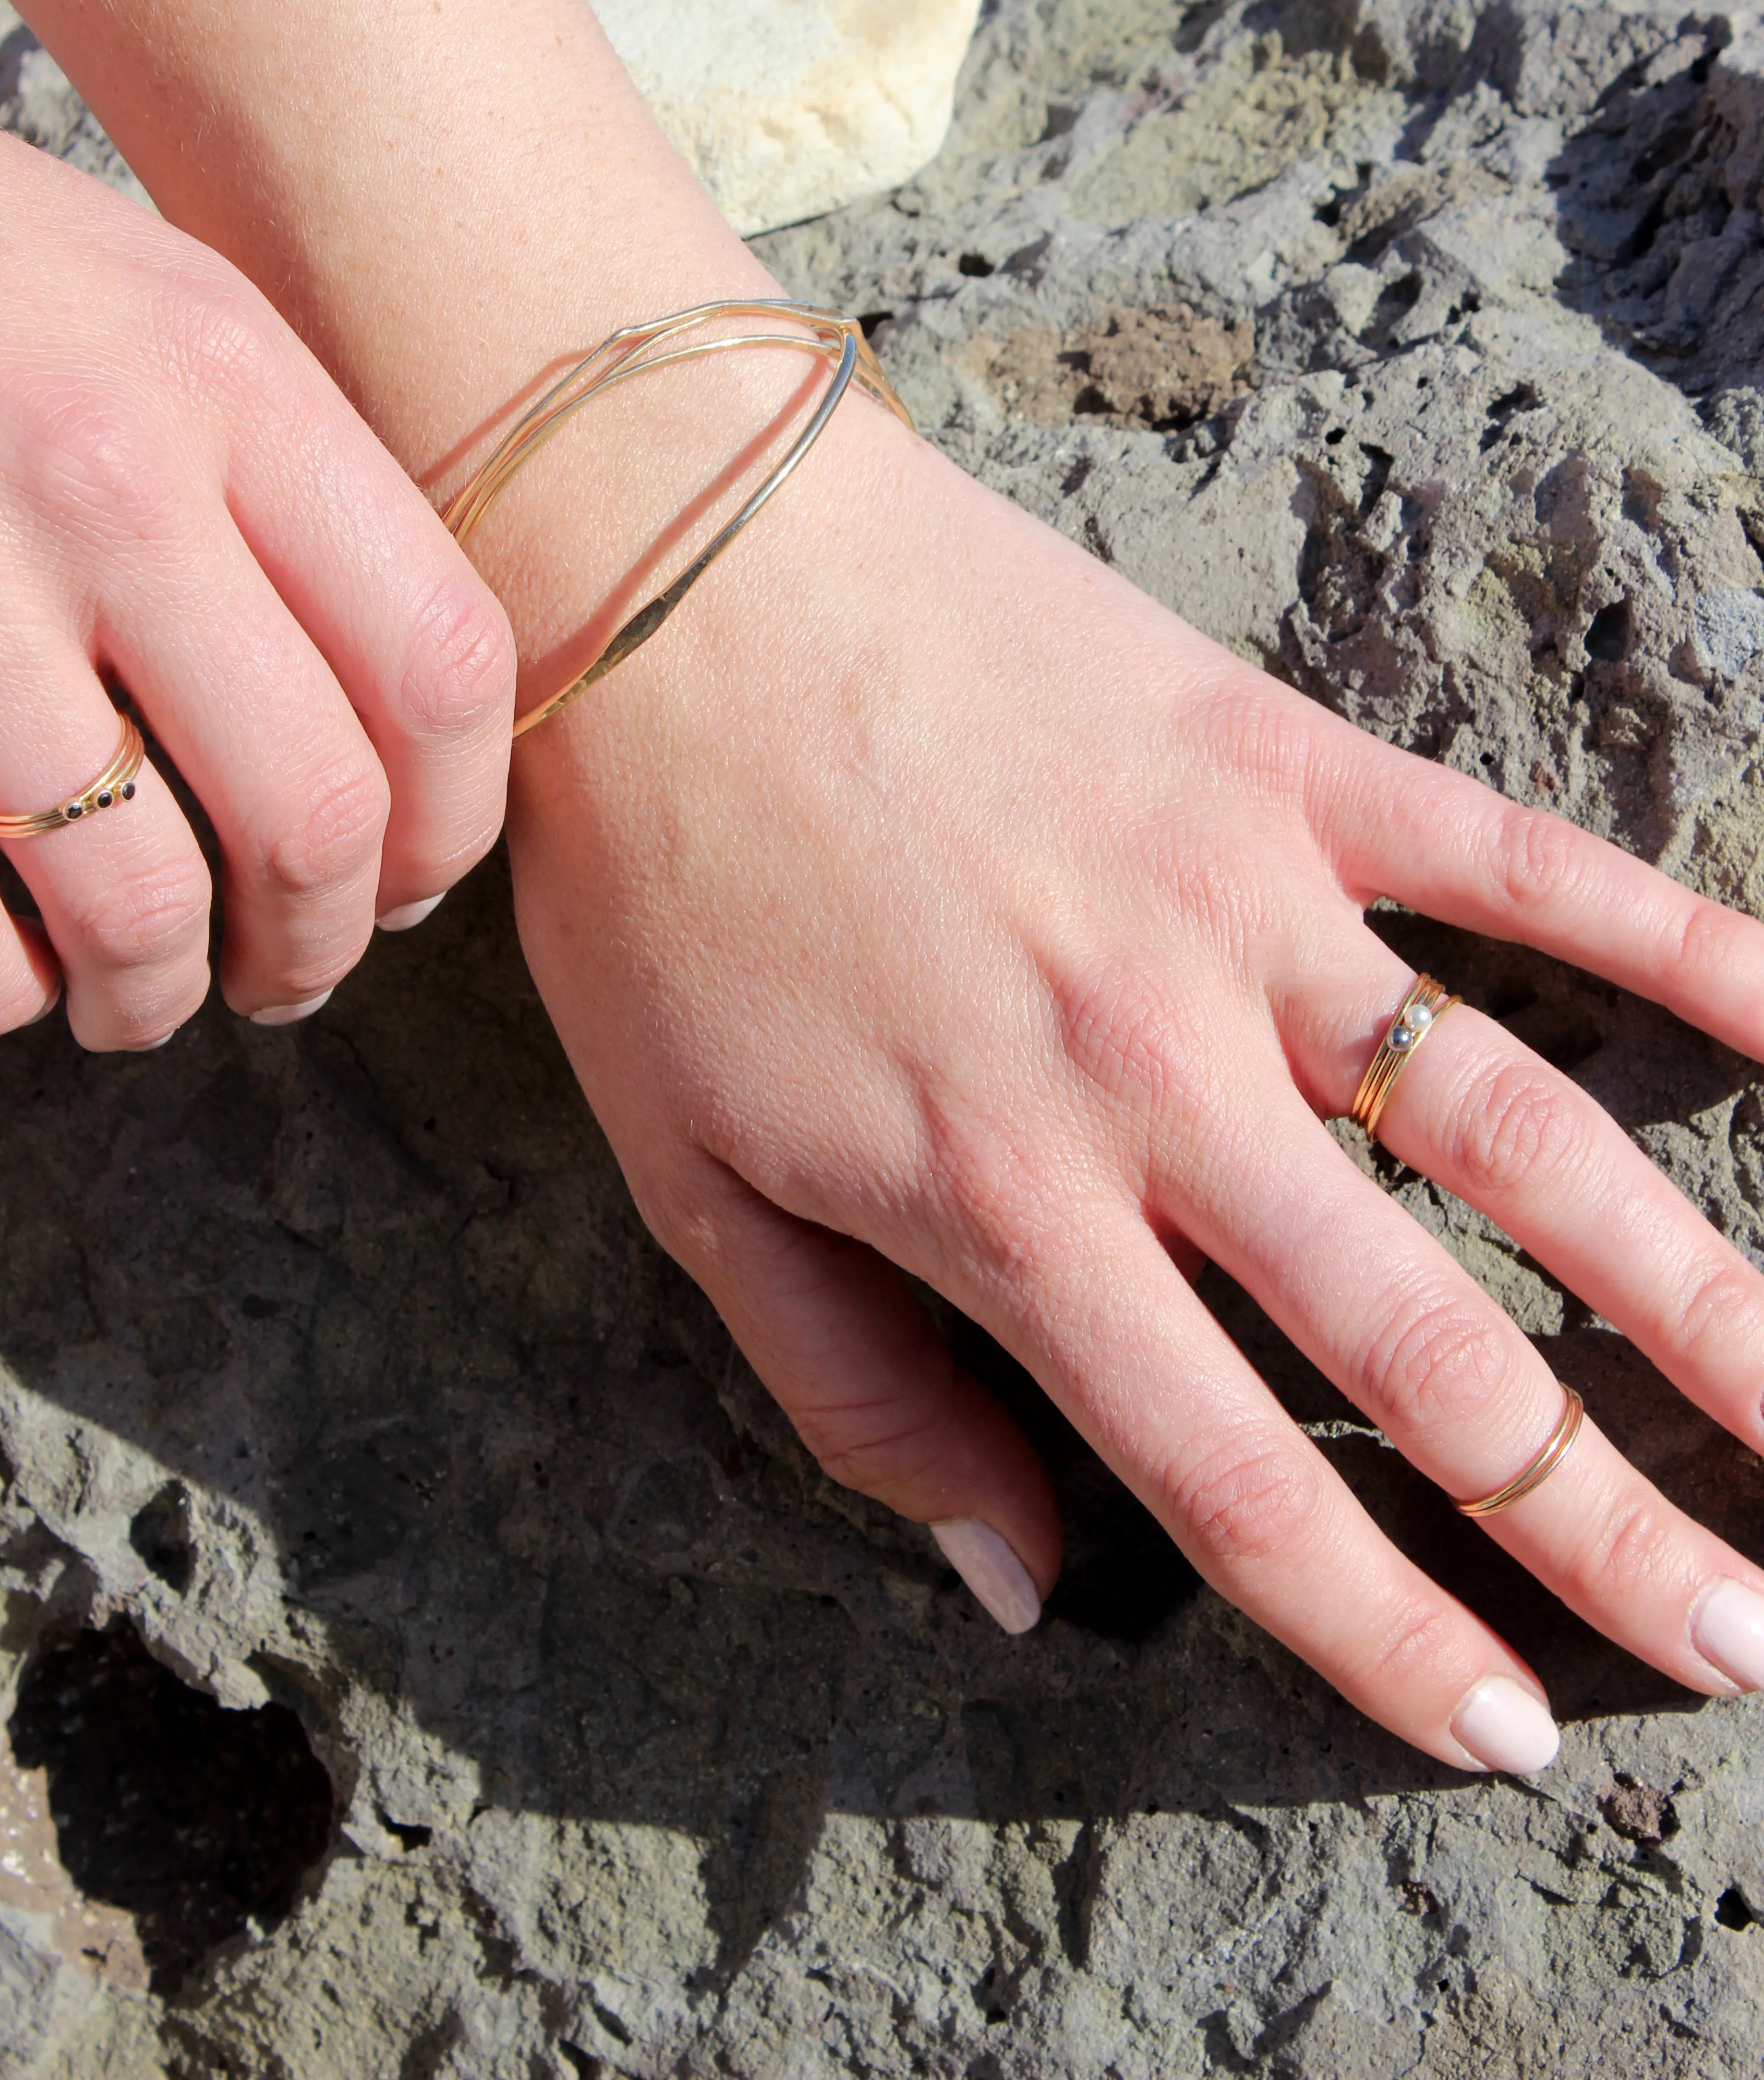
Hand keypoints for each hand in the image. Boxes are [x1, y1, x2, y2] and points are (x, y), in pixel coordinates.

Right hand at [0, 118, 513, 1047]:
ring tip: (138, 998)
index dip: (449, 822)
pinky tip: (3, 970)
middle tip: (282, 973)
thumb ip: (282, 478)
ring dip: (155, 991)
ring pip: (135, 894)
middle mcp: (112, 477)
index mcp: (229, 381)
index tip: (409, 884)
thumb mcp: (158, 305)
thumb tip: (399, 706)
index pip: (437, 662)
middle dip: (311, 941)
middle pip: (311, 806)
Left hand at [504, 385, 1763, 1774]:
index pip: (1241, 1487)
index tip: (1513, 1737)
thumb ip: (862, 1398)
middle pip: (1429, 1354)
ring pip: (1524, 1136)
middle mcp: (1160, 1086)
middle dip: (1605, 1523)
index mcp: (1009, 1208)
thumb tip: (1020, 1590)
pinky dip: (1677, 944)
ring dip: (1694, 1295)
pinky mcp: (1288, 765)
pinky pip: (1522, 865)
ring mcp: (1246, 915)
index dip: (1389, 1639)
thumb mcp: (693, 1182)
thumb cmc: (665, 893)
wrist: (680, 584)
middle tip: (1747, 1644)